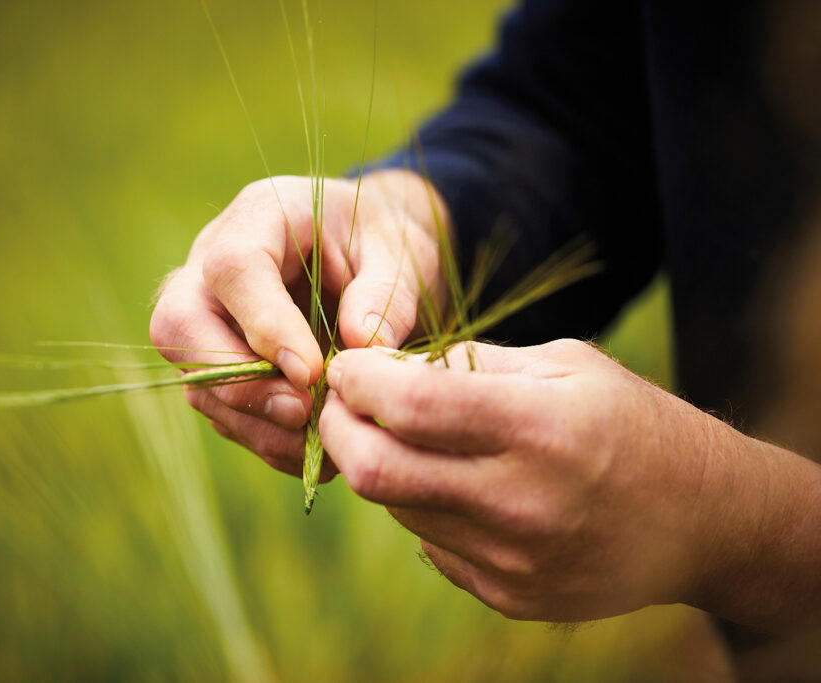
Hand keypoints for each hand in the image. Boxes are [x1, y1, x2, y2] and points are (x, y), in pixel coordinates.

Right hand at [150, 171, 447, 475]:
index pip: (233, 268)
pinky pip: (222, 411)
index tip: (311, 372)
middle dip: (237, 382)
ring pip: (195, 381)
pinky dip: (265, 438)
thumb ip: (385, 293)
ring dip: (255, 422)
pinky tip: (313, 450)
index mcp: (259, 216)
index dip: (264, 325)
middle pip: (180, 326)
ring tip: (321, 443)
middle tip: (302, 412)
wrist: (371, 253)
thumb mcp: (401, 252)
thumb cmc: (383, 241)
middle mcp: (211, 267)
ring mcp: (206, 319)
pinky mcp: (217, 365)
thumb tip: (362, 344)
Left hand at [320, 340, 798, 623]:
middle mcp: (521, 502)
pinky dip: (424, 507)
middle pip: (376, 471)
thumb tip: (385, 369)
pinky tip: (456, 485)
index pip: (407, 406)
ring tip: (407, 438)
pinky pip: (431, 545)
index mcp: (539, 428)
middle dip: (337, 429)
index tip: (344, 366)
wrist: (707, 520)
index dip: (356, 381)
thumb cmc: (633, 423)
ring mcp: (513, 560)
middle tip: (341, 405)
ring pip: (397, 507)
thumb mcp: (566, 364)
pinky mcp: (510, 597)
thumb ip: (472, 365)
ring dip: (381, 465)